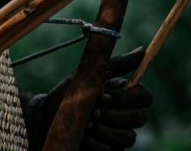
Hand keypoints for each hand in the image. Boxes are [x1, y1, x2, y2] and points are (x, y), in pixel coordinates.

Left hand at [34, 47, 154, 150]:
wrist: (45, 119)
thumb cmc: (67, 95)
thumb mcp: (89, 75)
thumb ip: (117, 64)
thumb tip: (142, 51)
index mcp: (123, 95)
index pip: (145, 97)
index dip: (128, 97)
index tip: (105, 94)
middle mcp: (124, 115)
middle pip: (139, 118)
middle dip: (113, 115)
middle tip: (94, 111)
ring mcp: (117, 135)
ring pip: (128, 138)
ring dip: (104, 130)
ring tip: (86, 124)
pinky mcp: (108, 150)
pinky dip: (95, 143)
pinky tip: (82, 137)